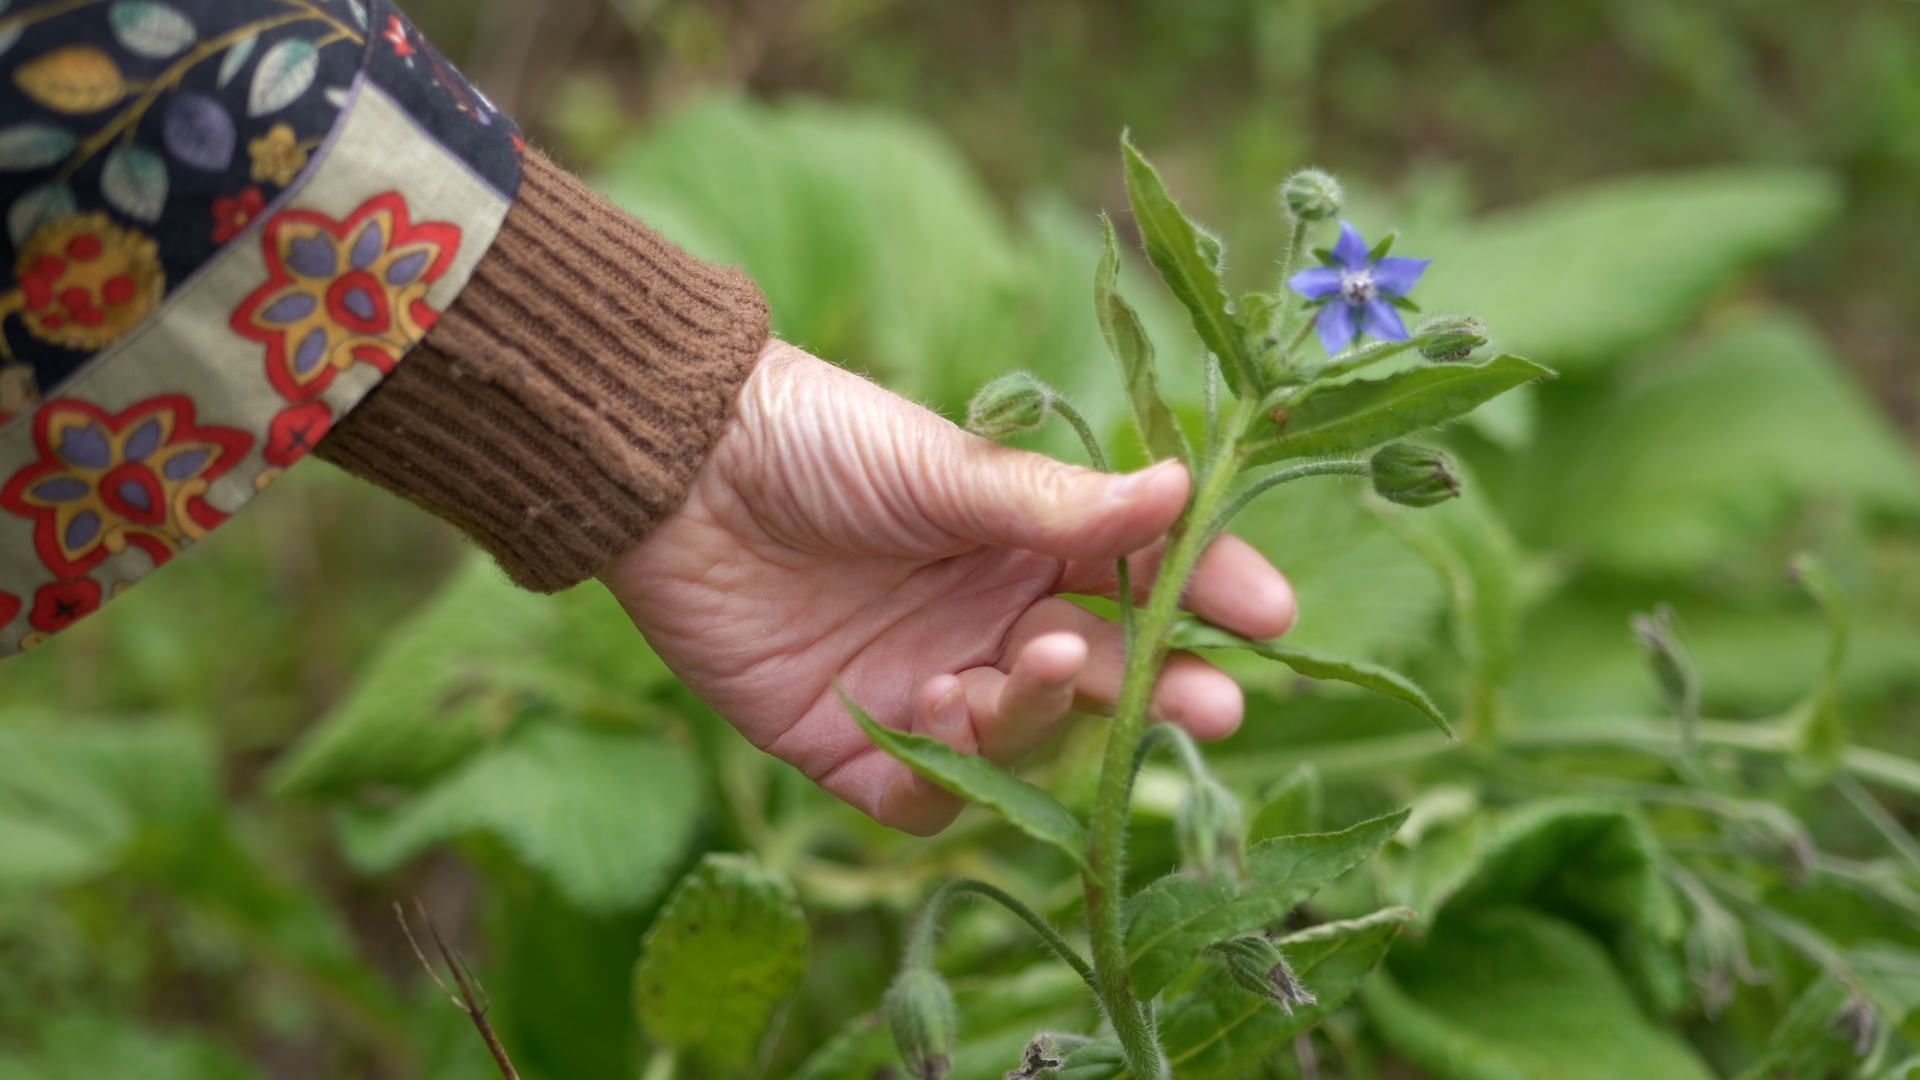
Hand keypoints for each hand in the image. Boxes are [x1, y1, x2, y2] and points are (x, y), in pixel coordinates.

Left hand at [599, 341, 1295, 833]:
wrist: (675, 474)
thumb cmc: (817, 440)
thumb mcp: (943, 465)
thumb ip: (1057, 504)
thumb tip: (1183, 487)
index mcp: (1024, 541)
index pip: (1140, 577)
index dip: (1208, 594)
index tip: (1271, 615)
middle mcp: (989, 620)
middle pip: (1101, 673)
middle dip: (1161, 688)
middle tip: (1213, 706)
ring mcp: (927, 685)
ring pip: (1024, 739)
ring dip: (1036, 713)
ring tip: (1006, 667)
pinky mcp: (854, 742)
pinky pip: (926, 796)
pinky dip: (947, 773)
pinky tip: (936, 713)